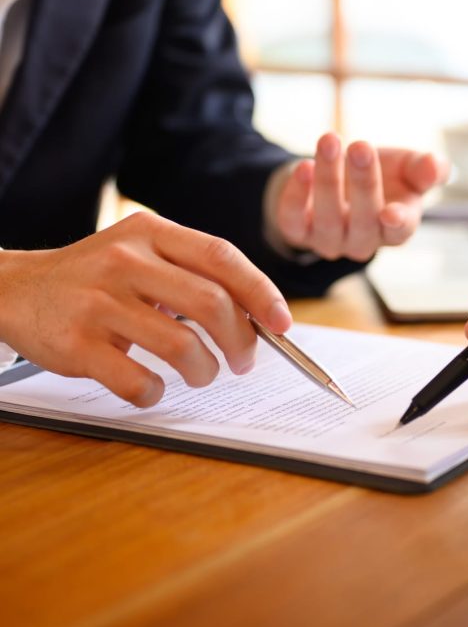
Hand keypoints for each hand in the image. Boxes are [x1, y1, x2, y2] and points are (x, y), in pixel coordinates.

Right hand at [0, 212, 290, 406]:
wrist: (16, 289)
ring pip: (181, 346)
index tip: (282, 322)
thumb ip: (193, 272)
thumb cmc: (97, 277)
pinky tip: (153, 388)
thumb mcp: (142, 253)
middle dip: (241, 340)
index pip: (222, 257)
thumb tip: (258, 315)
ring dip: (205, 370)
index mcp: (151, 233)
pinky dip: (155, 393)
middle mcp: (125, 261)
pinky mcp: (76, 344)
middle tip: (244, 361)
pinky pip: (137, 380)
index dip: (260, 292)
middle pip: (211, 303)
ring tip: (203, 374)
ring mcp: (98, 303)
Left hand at [275, 133, 448, 260]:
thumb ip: (426, 168)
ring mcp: (329, 240)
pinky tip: (303, 167)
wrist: (338, 175)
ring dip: (328, 180)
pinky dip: (296, 195)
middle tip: (361, 146)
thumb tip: (435, 167)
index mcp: (396, 228)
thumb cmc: (383, 174)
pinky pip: (293, 220)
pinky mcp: (298, 231)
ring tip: (330, 141)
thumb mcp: (408, 167)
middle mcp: (363, 241)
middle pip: (364, 221)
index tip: (392, 211)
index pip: (400, 232)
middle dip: (363, 183)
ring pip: (328, 219)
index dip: (397, 224)